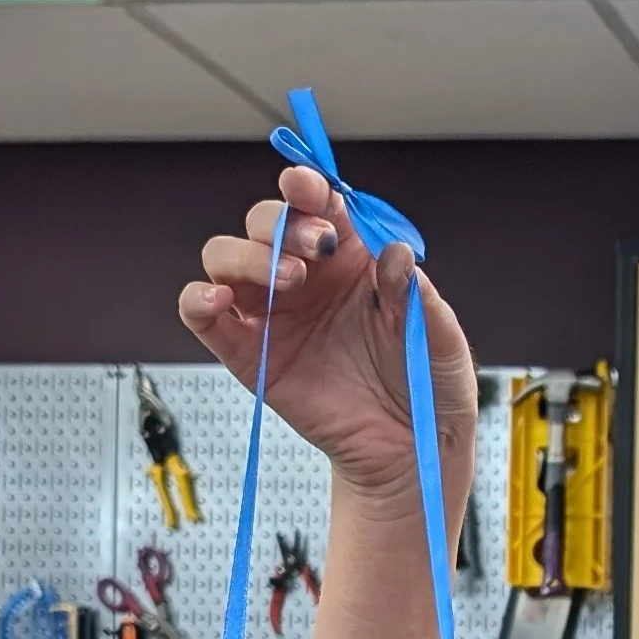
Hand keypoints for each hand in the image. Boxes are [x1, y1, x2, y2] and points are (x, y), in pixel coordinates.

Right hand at [179, 163, 477, 518]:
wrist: (410, 452)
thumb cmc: (427, 388)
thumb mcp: (440, 340)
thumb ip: (417, 297)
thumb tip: (395, 254)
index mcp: (353, 259)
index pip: (318, 206)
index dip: (306, 187)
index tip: (308, 188)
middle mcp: (307, 278)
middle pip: (265, 222)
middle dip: (283, 222)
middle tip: (319, 248)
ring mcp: (274, 315)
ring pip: (226, 257)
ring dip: (247, 255)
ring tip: (289, 279)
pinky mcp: (250, 355)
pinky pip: (205, 317)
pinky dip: (199, 299)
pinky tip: (220, 299)